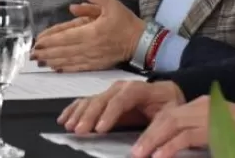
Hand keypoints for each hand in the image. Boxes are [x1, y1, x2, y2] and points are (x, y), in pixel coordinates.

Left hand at [32, 0, 144, 71]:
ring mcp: (93, 57)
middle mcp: (91, 46)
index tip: (38, 41)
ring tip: (39, 62)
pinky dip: (66, 68)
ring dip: (53, 61)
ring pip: (69, 60)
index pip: (67, 36)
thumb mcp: (112, 4)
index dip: (51, 40)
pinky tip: (56, 68)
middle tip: (32, 54)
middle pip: (64, 50)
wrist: (141, 42)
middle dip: (47, 52)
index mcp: (93, 31)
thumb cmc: (126, 22)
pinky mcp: (97, 65)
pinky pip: (78, 68)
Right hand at [58, 80, 184, 134]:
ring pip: (91, 100)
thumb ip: (156, 130)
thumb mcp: (169, 115)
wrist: (168, 93)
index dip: (109, 114)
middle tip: (80, 130)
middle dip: (89, 115)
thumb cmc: (168, 104)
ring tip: (70, 126)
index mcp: (137, 89)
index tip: (100, 129)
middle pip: (102, 99)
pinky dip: (74, 109)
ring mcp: (111, 92)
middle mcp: (121, 88)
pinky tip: (65, 118)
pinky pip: (86, 101)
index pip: (121, 100)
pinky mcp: (105, 98)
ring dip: (79, 113)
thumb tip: (144, 147)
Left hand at [132, 98, 234, 157]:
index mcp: (200, 105)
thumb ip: (197, 138)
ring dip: (153, 141)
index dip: (152, 129)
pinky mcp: (215, 128)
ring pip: (171, 124)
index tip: (140, 144)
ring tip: (140, 155)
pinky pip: (186, 136)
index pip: (168, 114)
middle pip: (165, 117)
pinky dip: (170, 146)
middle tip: (133, 152)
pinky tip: (160, 156)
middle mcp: (200, 106)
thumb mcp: (217, 135)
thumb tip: (175, 148)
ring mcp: (208, 115)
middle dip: (147, 135)